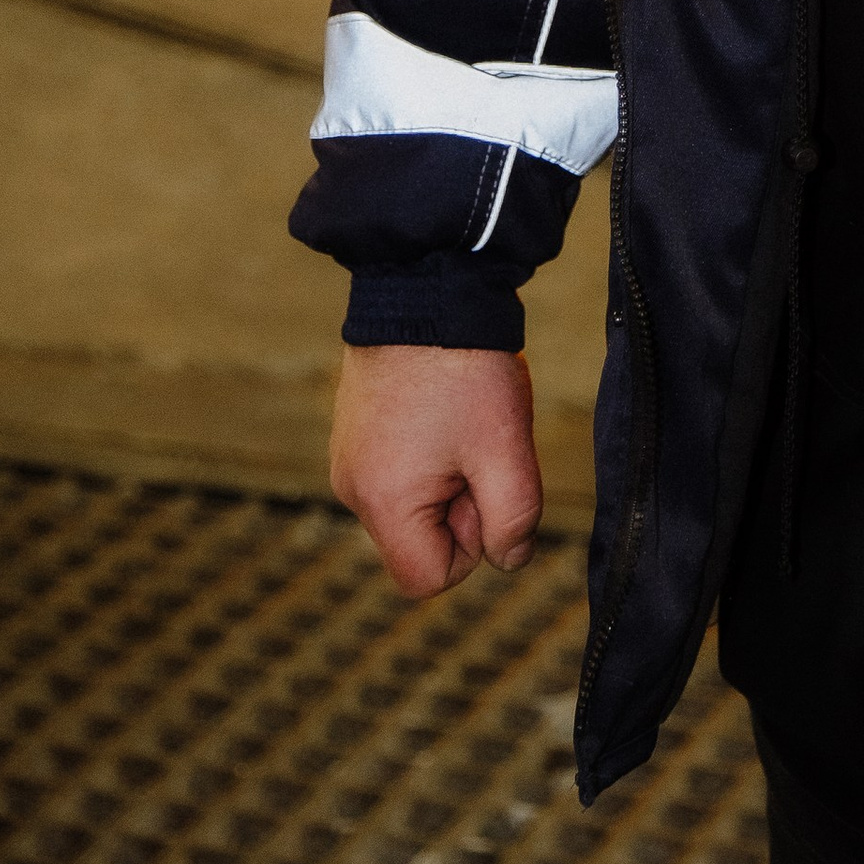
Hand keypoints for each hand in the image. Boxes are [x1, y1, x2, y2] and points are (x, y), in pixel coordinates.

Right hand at [331, 343, 544, 599]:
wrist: (426, 284)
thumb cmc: (465, 369)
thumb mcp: (505, 450)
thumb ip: (514, 521)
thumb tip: (509, 558)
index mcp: (382, 502)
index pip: (428, 578)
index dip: (473, 542)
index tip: (483, 481)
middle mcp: (352, 488)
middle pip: (421, 540)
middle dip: (463, 501)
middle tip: (478, 440)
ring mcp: (348, 456)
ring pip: (416, 502)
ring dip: (452, 471)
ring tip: (463, 416)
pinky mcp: (356, 430)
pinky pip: (402, 468)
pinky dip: (433, 448)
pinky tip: (446, 403)